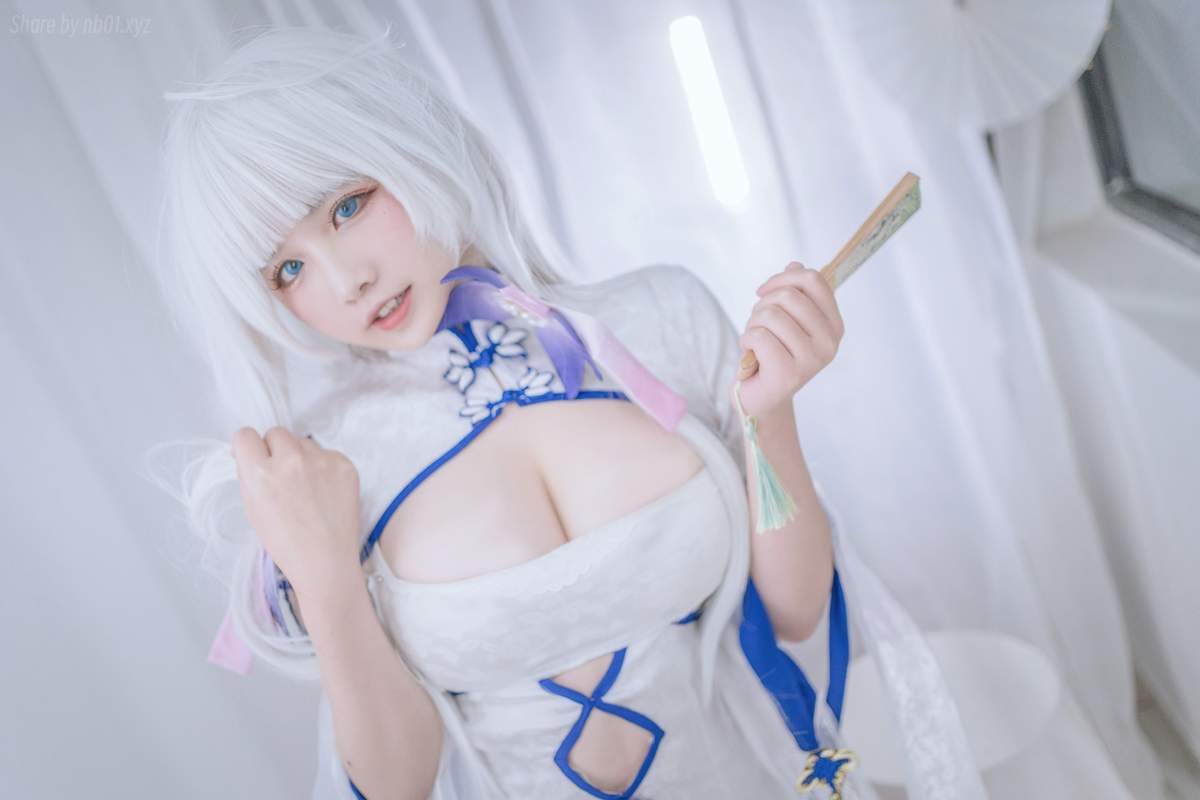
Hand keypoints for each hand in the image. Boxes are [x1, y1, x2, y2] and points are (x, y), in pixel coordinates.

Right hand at [230, 426, 362, 592]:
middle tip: (282, 475)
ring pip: (303, 442)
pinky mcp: (345, 465)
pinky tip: (324, 491)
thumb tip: (248, 451)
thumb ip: (249, 476)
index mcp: (261, 474)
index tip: (254, 457)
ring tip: (306, 488)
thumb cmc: (285, 542)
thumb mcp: (253, 509)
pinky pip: (327, 454)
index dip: (248, 447)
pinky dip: (324, 467)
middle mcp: (291, 460)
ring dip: (301, 457)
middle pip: (276, 433)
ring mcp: (321, 461)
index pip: (245, 435)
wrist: (325, 561)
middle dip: (275, 449)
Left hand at [734, 261, 843, 417]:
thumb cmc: (772, 353)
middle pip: (789, 295)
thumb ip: (793, 292)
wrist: (760, 396)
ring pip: (771, 315)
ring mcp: (812, 360)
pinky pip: (758, 336)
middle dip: (763, 304)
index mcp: (834, 325)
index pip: (813, 280)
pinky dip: (746, 341)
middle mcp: (829, 342)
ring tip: (756, 341)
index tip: (764, 291)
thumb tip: (795, 264)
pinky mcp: (789, 374)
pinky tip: (751, 354)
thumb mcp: (784, 318)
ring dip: (753, 324)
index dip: (783, 278)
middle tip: (758, 324)